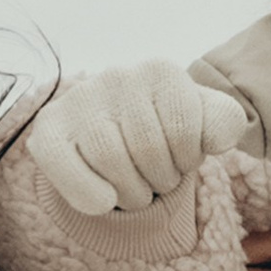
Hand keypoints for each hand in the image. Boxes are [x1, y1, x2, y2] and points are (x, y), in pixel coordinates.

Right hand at [30, 61, 246, 215]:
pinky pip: (67, 171)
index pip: (184, 132)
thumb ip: (223, 122)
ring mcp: (78, 101)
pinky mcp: (47, 130)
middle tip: (155, 176)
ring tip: (134, 186)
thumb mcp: (204, 123)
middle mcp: (116, 76)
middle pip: (147, 150)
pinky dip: (90, 195)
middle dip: (159, 179)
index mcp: (160, 71)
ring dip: (130, 192)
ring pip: (111, 161)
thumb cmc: (166, 131)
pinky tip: (104, 199)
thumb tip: (215, 137)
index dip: (186, 159)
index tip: (179, 156)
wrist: (118, 133)